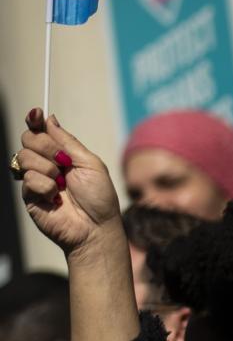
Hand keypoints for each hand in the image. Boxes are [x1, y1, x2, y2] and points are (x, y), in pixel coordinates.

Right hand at [15, 110, 121, 255]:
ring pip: (24, 157)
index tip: (36, 113)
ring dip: (47, 168)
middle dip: (46, 146)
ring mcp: (36, 179)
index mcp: (62, 154)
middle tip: (63, 162)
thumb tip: (50, 119)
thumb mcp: (90, 163)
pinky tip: (55, 198)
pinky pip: (28, 179)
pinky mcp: (29, 195)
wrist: (96, 227)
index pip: (41, 131)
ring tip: (62, 184)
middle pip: (28, 139)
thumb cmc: (99, 197)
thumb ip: (68, 142)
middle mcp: (46, 164)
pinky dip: (45, 186)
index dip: (35, 121)